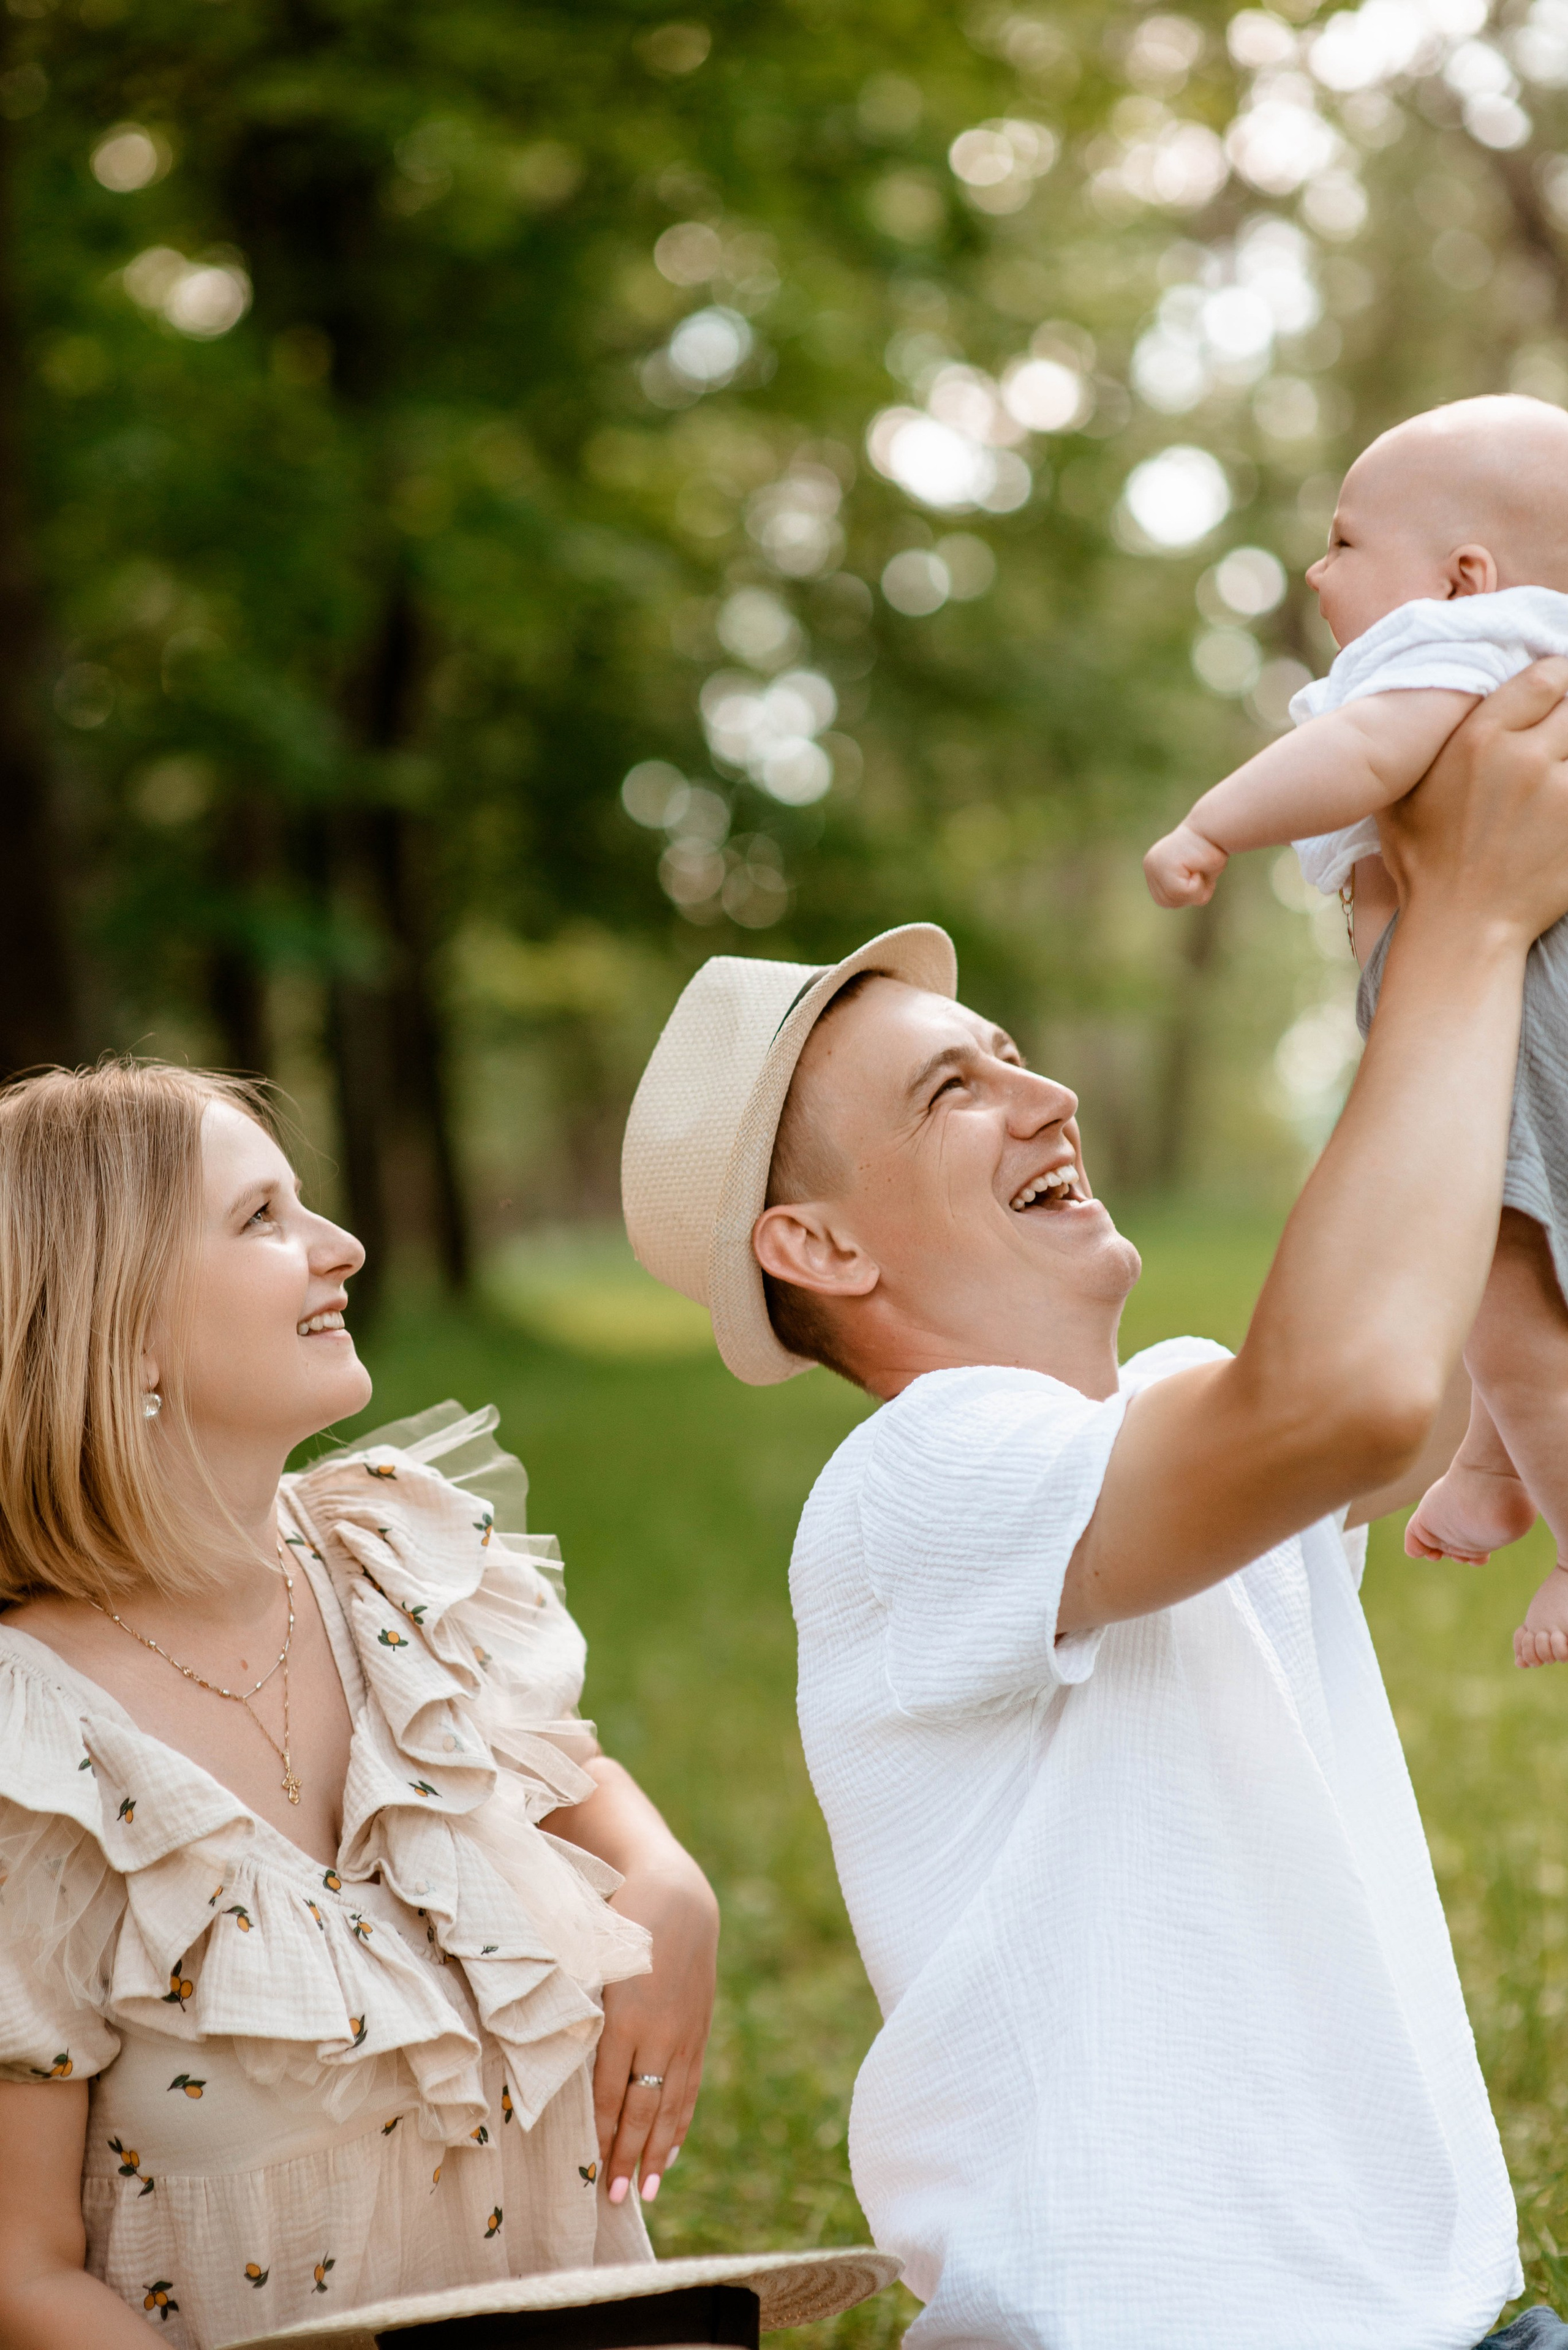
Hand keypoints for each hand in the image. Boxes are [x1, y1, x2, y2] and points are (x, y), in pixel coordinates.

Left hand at [594, 1857, 717, 2206]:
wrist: (678, 1896)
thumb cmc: (618, 1925)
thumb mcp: (591, 1963)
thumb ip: (578, 2010)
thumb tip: (554, 2057)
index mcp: (624, 2017)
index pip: (609, 2093)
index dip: (600, 2136)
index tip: (590, 2172)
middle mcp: (658, 2033)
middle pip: (641, 2109)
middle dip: (627, 2156)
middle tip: (615, 2198)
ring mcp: (684, 2034)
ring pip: (670, 2106)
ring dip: (658, 2151)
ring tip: (647, 2190)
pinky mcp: (699, 2031)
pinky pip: (690, 2087)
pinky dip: (680, 2121)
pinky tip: (672, 2149)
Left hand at [1144, 823, 1227, 907]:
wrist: (1217, 828)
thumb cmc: (1211, 849)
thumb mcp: (1196, 874)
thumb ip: (1185, 888)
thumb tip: (1182, 898)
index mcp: (1154, 866)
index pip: (1164, 900)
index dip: (1185, 895)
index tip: (1196, 872)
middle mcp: (1150, 865)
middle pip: (1167, 902)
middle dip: (1189, 895)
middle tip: (1199, 870)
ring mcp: (1154, 865)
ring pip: (1175, 899)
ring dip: (1195, 889)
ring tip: (1199, 866)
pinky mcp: (1165, 866)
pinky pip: (1183, 892)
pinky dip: (1198, 885)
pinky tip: (1198, 865)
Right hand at [1378, 657, 1567, 946]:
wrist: (1461, 929)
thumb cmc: (1424, 864)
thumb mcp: (1403, 797)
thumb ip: (1426, 749)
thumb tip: (1432, 714)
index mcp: (1479, 741)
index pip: (1546, 676)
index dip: (1559, 678)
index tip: (1557, 690)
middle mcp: (1526, 758)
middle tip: (1558, 737)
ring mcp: (1564, 794)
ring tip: (1557, 775)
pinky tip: (1561, 805)